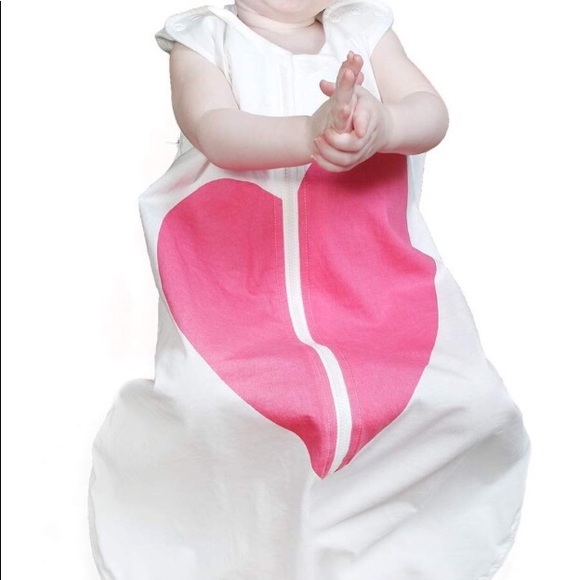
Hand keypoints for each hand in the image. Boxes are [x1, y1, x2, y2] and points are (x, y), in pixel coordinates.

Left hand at [310, 53, 392, 171]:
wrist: (385, 128)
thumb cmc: (367, 108)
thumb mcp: (357, 93)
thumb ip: (341, 87)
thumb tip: (323, 84)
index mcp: (371, 116)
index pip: (366, 121)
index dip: (360, 123)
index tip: (353, 125)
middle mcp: (368, 137)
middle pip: (354, 145)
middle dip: (336, 141)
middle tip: (323, 133)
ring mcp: (363, 152)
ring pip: (346, 160)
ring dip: (328, 153)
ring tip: (316, 142)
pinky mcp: (356, 161)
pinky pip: (341, 169)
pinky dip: (327, 165)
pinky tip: (315, 155)